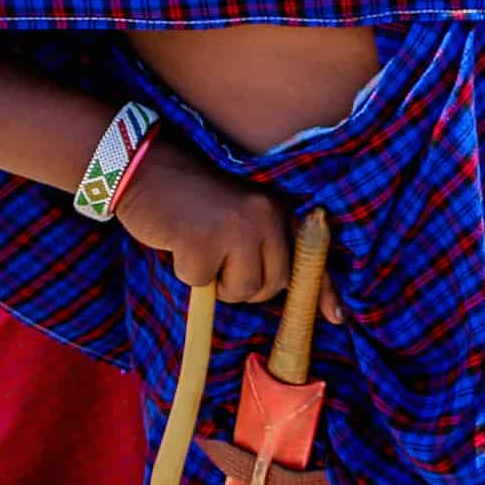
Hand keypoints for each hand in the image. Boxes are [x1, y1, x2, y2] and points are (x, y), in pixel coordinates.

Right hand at [113, 134, 340, 318]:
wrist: (146, 167)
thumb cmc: (193, 199)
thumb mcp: (241, 215)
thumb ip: (264, 246)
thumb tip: (283, 291)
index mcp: (278, 209)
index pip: (311, 256)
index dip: (323, 291)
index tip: (337, 318)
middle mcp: (266, 216)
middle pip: (272, 285)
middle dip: (244, 285)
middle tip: (219, 261)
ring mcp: (236, 228)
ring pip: (241, 291)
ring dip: (216, 283)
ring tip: (200, 247)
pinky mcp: (203, 241)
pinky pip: (200, 284)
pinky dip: (185, 271)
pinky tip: (179, 241)